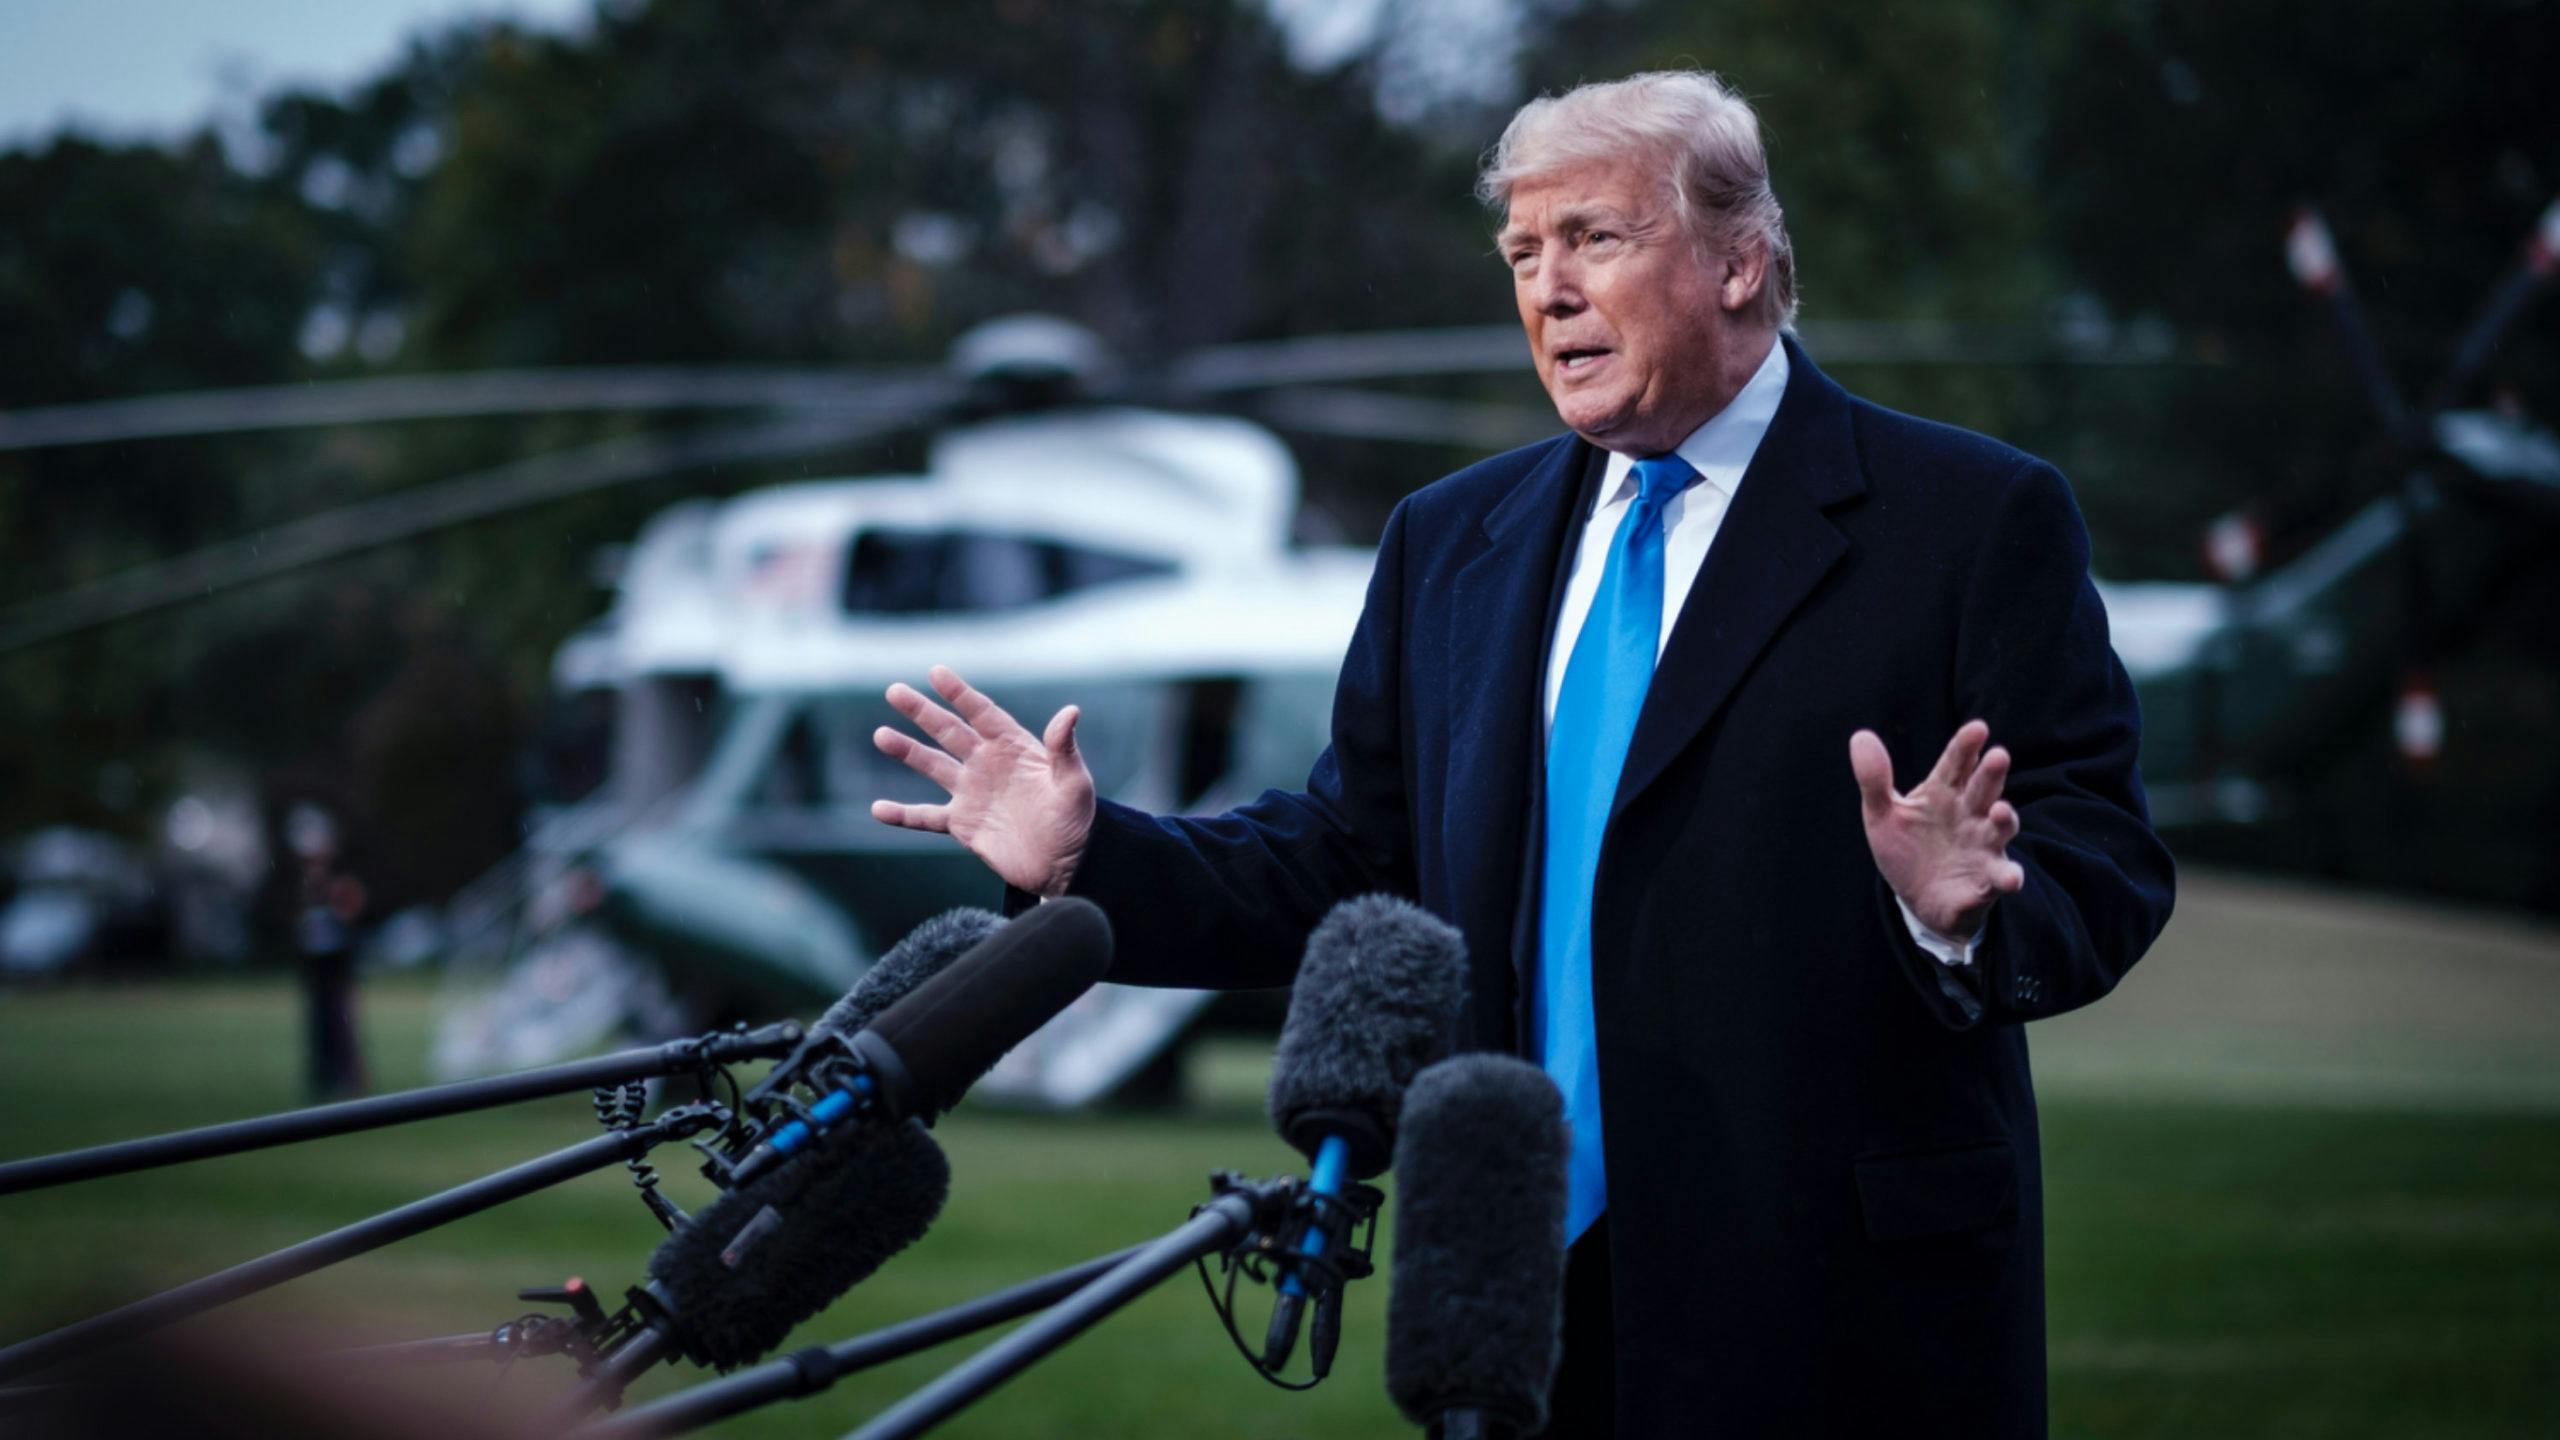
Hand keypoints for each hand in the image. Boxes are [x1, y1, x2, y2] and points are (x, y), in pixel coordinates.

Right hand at [870, 665, 1096, 897]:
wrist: (1065, 864)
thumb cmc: (1075, 819)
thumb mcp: (1074, 782)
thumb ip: (1064, 749)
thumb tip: (1070, 711)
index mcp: (1013, 747)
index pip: (982, 713)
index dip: (960, 693)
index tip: (936, 672)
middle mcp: (987, 764)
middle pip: (949, 731)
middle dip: (922, 711)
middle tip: (894, 691)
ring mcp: (972, 793)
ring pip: (932, 766)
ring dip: (907, 751)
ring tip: (881, 735)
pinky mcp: (962, 824)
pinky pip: (926, 817)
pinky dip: (902, 815)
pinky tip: (878, 810)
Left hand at [1849, 720, 2024, 940]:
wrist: (1917, 898)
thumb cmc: (1906, 848)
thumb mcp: (1882, 814)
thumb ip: (1874, 779)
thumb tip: (1860, 737)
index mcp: (1944, 792)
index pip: (1956, 764)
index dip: (1966, 746)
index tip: (1977, 728)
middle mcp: (1970, 813)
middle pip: (1983, 788)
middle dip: (1991, 773)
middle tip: (1998, 755)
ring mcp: (1983, 845)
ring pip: (2001, 827)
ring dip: (2005, 818)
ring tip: (2001, 810)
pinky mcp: (1987, 879)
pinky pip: (2001, 875)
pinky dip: (2008, 876)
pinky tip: (2010, 878)